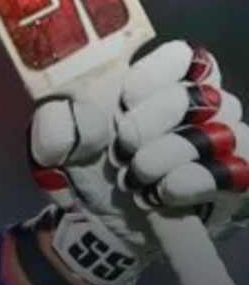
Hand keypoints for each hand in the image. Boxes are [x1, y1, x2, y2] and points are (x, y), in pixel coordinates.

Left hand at [28, 42, 248, 284]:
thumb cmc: (85, 172)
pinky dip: (199, 180)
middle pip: (196, 95)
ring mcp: (223, 144)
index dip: (157, 74)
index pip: (181, 57)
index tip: (126, 97)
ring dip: (171, 155)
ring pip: (220, 132)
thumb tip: (82, 118)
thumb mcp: (54, 150)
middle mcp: (199, 108)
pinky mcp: (236, 182)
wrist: (100, 226)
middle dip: (151, 124)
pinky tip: (166, 191)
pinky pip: (241, 169)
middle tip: (122, 150)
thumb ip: (54, 126)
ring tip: (138, 178)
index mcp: (157, 85)